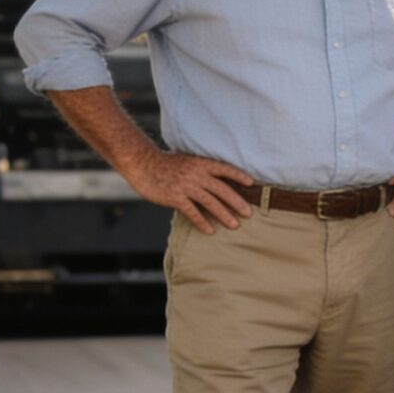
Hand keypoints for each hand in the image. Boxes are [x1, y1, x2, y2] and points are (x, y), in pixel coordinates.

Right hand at [124, 149, 254, 233]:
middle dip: (237, 202)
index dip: (238, 175)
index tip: (251, 183)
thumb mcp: (185, 161)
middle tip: (249, 213)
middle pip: (222, 189)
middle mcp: (196, 174)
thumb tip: (211, 181)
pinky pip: (192, 212)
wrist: (142, 163)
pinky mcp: (175, 197)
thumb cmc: (163, 163)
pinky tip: (210, 231)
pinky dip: (202, 222)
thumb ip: (199, 170)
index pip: (224, 169)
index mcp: (200, 163)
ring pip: (211, 202)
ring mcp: (186, 186)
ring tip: (234, 225)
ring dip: (224, 215)